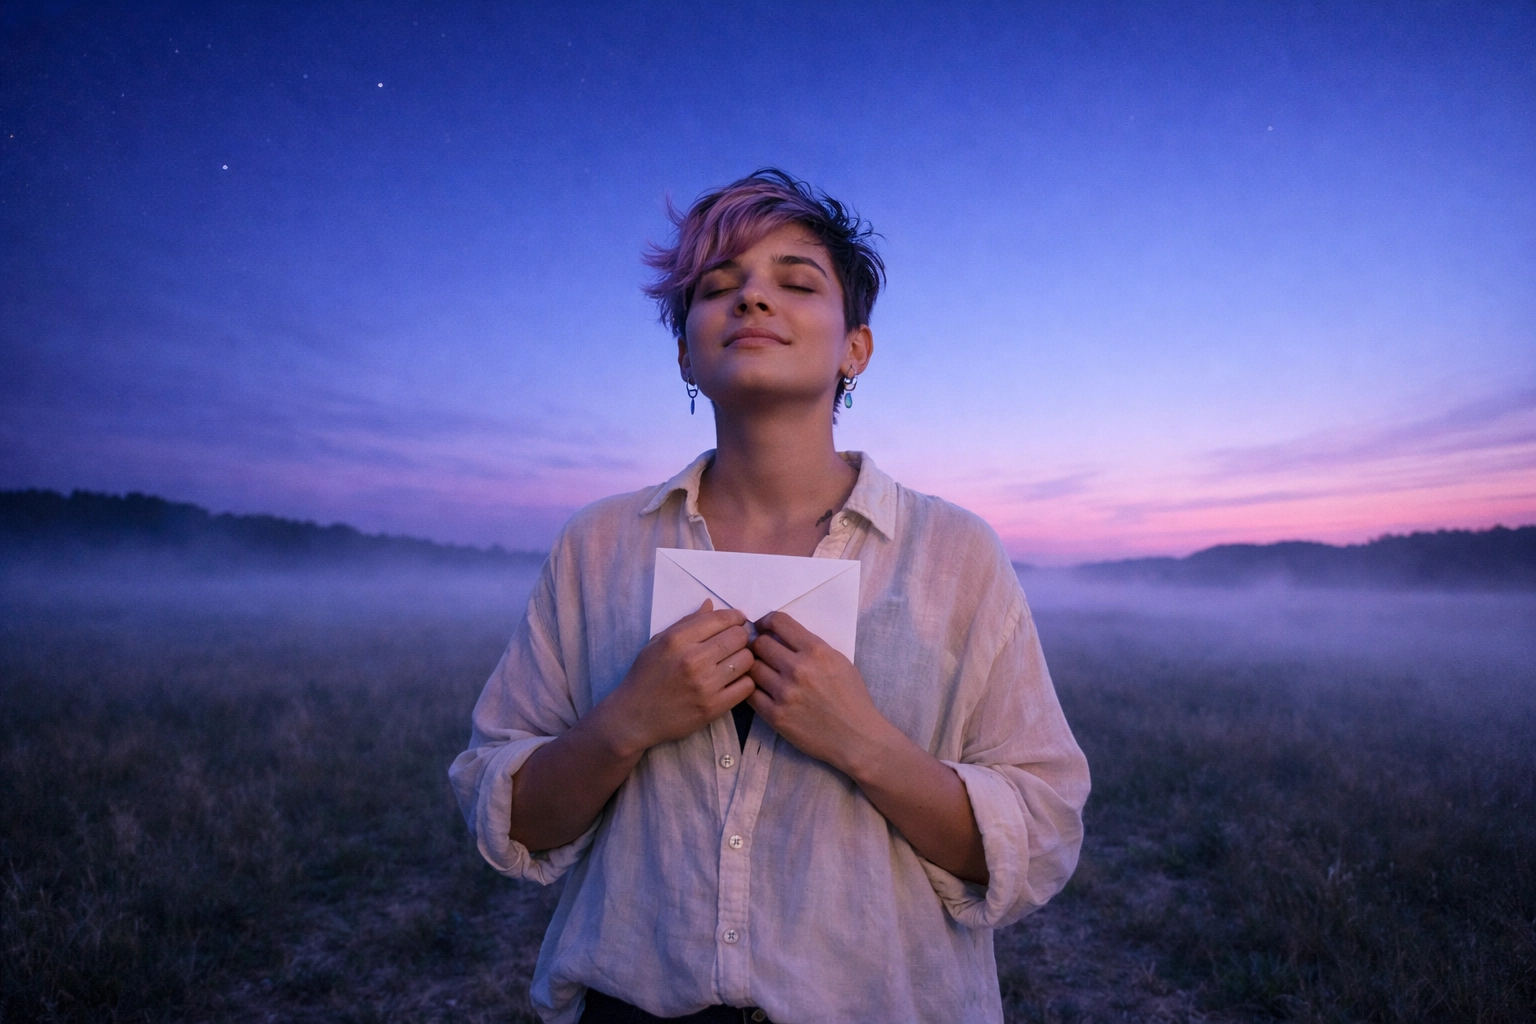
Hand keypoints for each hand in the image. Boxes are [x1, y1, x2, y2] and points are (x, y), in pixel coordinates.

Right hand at [596, 600, 755, 756]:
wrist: (635, 717)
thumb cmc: (645, 676)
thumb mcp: (657, 642)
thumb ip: (685, 623)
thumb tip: (710, 605)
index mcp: (677, 640)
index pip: (721, 619)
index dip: (735, 617)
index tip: (737, 621)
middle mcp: (693, 660)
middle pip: (739, 637)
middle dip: (741, 636)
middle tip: (735, 642)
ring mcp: (705, 685)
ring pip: (747, 660)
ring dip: (744, 658)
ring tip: (733, 661)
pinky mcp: (714, 707)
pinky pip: (746, 686)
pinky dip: (744, 680)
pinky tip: (733, 680)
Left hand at [746, 610, 897, 775]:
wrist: (857, 737)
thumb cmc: (852, 698)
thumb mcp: (839, 661)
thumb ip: (811, 647)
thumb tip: (782, 636)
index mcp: (816, 651)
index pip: (779, 621)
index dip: (766, 620)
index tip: (764, 627)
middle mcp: (798, 669)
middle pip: (760, 643)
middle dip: (759, 644)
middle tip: (761, 651)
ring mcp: (785, 693)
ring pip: (752, 667)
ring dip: (754, 667)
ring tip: (762, 671)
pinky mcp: (776, 715)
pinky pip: (750, 694)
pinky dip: (752, 689)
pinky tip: (761, 689)